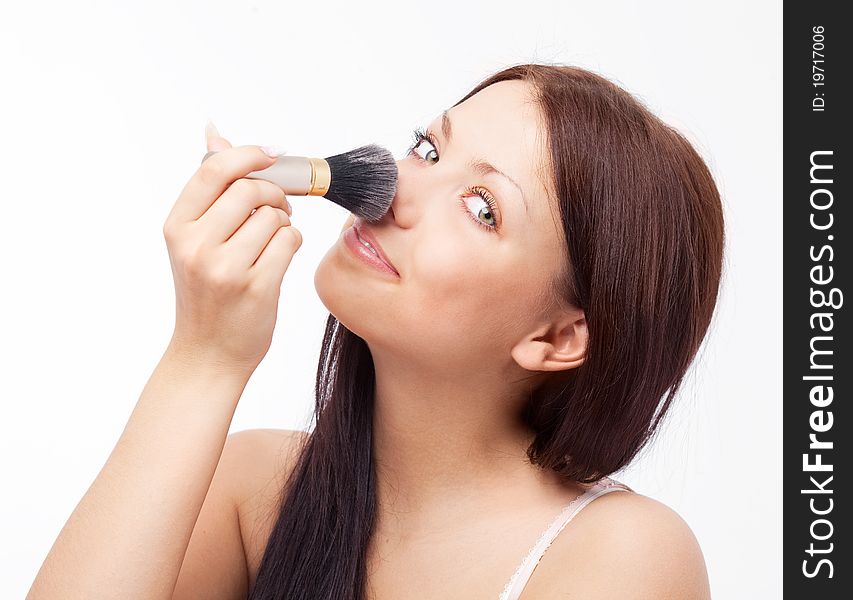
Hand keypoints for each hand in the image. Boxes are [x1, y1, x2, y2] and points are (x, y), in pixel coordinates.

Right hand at [162, 124, 301, 372]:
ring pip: (275, 216)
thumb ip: (209, 188)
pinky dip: (292, 244)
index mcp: (177, 227)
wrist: (208, 354)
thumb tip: (214, 131)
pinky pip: (290, 242)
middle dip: (275, 194)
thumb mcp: (194, 239)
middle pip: (252, 189)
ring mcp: (225, 268)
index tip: (273, 155)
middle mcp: (195, 245)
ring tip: (273, 240)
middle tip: (277, 209)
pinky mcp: (256, 287)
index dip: (249, 154)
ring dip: (285, 223)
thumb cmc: (207, 292)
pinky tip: (279, 259)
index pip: (214, 169)